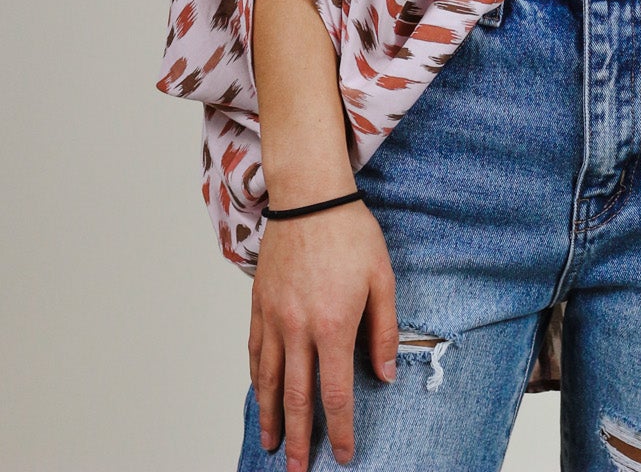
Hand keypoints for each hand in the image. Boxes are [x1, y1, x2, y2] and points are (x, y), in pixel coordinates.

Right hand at [249, 198, 397, 470]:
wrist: (309, 196)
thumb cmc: (350, 233)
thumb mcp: (382, 279)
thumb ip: (382, 330)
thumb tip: (384, 375)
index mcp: (332, 325)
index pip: (335, 394)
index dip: (340, 430)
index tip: (345, 454)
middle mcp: (298, 329)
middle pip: (297, 398)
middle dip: (301, 439)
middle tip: (300, 469)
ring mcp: (274, 318)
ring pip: (269, 380)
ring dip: (271, 417)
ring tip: (273, 444)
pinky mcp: (260, 304)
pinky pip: (256, 351)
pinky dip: (257, 379)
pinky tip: (260, 393)